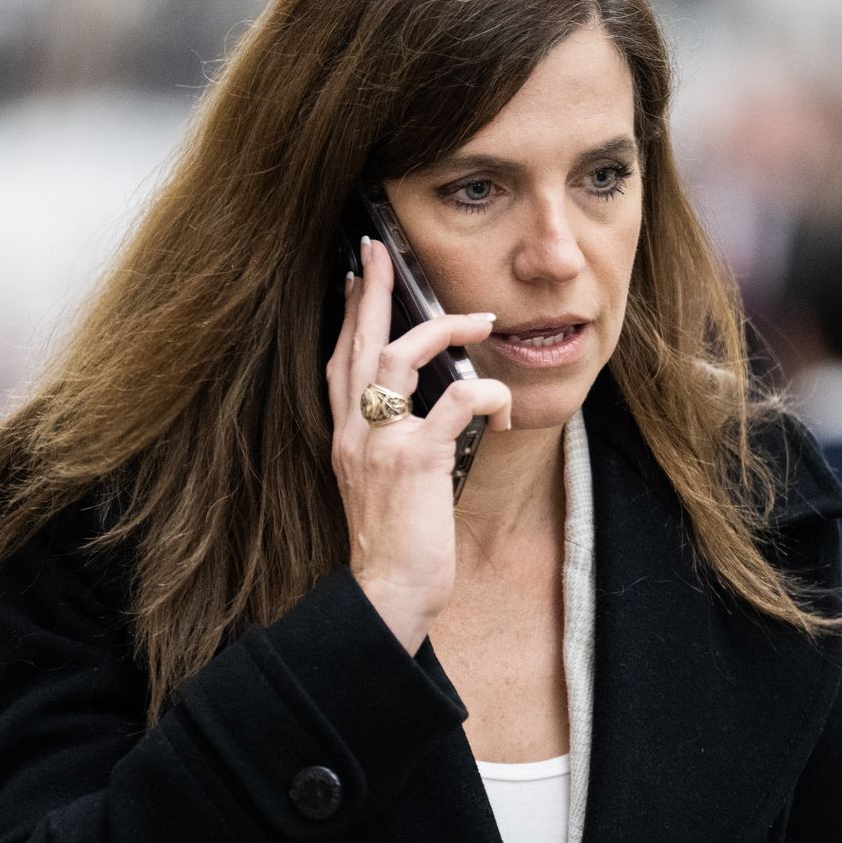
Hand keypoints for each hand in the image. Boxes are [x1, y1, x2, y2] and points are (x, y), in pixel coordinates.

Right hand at [325, 236, 511, 653]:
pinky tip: (502, 405)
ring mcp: (380, 444)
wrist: (387, 592)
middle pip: (358, 343)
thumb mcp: (380, 482)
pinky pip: (453, 403)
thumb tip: (418, 409)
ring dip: (443, 331)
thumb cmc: (393, 543)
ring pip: (399, 359)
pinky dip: (484, 393)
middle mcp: (354, 432)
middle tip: (380, 250)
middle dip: (371, 292)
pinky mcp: (415, 461)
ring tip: (480, 320)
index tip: (356, 276)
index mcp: (345, 435)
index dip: (348, 314)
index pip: (339, 360)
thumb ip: (388, 442)